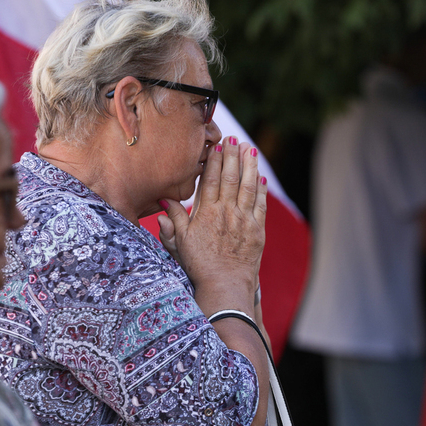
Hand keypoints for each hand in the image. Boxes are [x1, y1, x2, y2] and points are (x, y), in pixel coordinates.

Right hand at [158, 136, 266, 309]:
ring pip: (248, 186)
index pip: (210, 180)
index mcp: (206, 214)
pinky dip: (261, 189)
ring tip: (250, 149)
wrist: (224, 286)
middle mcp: (226, 213)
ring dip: (249, 166)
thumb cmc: (199, 266)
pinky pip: (260, 204)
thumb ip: (173, 221)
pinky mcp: (257, 230)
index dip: (214, 162)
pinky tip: (260, 177)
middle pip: (230, 178)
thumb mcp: (180, 244)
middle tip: (234, 139)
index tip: (215, 146)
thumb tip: (164, 202)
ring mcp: (243, 220)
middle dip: (232, 156)